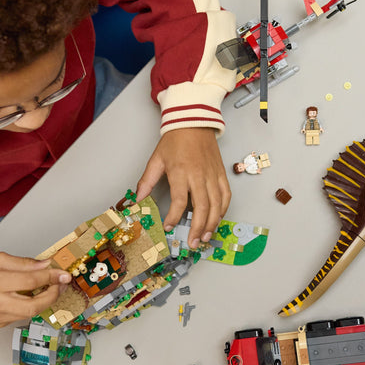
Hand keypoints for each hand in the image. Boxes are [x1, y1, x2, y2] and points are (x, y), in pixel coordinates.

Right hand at [0, 252, 70, 325]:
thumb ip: (21, 263)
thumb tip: (45, 265)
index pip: (30, 281)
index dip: (51, 277)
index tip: (63, 274)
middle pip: (34, 305)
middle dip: (53, 295)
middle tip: (61, 285)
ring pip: (29, 312)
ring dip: (44, 301)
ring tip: (50, 288)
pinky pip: (20, 315)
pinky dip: (30, 305)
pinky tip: (32, 296)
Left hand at [135, 128, 230, 247]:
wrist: (193, 122)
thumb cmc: (175, 140)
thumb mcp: (156, 159)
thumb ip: (147, 181)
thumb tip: (138, 200)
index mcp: (181, 172)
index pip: (179, 201)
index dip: (174, 217)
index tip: (169, 227)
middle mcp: (199, 175)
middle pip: (202, 207)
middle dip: (198, 228)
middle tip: (194, 243)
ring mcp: (212, 175)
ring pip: (217, 204)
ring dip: (212, 223)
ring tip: (206, 237)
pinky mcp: (221, 173)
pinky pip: (226, 195)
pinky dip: (223, 210)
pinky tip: (217, 219)